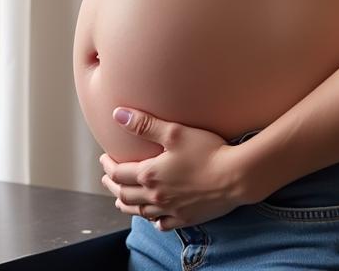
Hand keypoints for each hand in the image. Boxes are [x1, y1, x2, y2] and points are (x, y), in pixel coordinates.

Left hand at [98, 107, 243, 231]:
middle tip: (106, 179)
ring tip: (121, 200)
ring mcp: (171, 210)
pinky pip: (163, 224)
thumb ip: (144, 124)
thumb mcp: (174, 132)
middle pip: (126, 195)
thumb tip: (118, 114)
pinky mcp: (187, 218)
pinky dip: (153, 221)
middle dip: (113, 186)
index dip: (108, 166)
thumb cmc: (206, 151)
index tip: (103, 159)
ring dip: (127, 205)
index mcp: (150, 175)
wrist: (235, 177)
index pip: (119, 173)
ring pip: (141, 212)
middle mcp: (156, 196)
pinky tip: (154, 218)